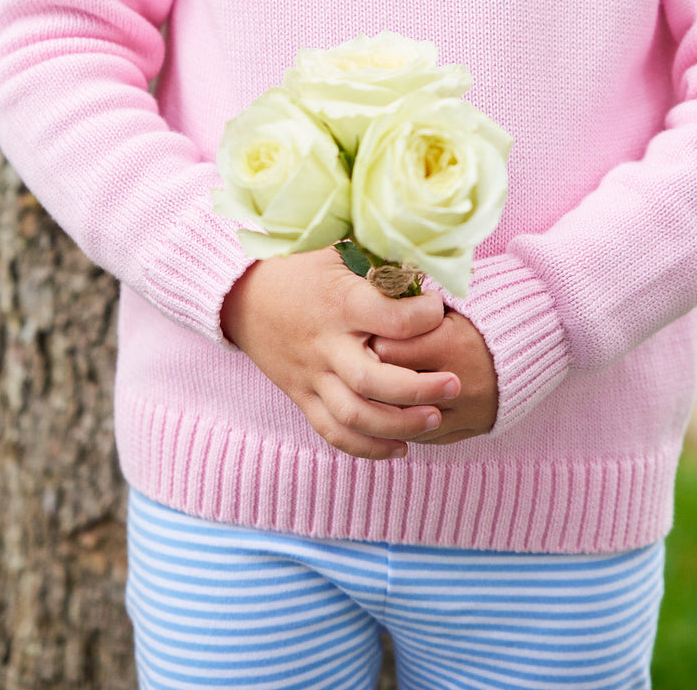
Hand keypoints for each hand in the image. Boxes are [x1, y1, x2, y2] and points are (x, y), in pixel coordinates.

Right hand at [220, 246, 459, 460]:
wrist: (241, 295)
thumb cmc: (299, 267)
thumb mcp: (336, 249)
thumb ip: (378, 256)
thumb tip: (427, 252)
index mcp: (339, 302)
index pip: (391, 320)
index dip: (425, 317)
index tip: (441, 308)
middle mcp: (325, 343)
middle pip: (373, 381)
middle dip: (420, 388)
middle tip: (455, 384)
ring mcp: (311, 375)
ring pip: (355, 416)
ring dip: (399, 425)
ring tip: (435, 419)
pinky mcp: (301, 396)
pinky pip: (333, 433)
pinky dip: (367, 448)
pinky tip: (400, 447)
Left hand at [371, 307, 497, 442]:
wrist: (526, 346)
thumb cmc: (479, 319)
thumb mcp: (448, 308)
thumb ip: (413, 313)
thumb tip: (372, 310)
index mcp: (450, 344)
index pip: (390, 351)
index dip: (371, 344)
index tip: (363, 339)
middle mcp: (458, 383)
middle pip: (395, 389)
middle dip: (373, 379)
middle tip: (362, 367)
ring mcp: (465, 412)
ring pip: (408, 421)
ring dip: (387, 409)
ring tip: (373, 392)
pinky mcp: (470, 429)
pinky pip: (426, 437)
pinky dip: (408, 427)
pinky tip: (396, 412)